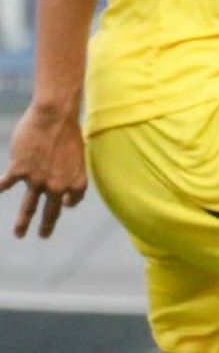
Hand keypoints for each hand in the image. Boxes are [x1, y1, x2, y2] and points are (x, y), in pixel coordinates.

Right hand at [3, 102, 87, 238]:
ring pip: (29, 207)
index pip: (73, 199)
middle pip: (52, 211)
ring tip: (20, 234)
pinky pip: (6, 183)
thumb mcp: (77, 154)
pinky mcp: (20, 170)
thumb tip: (62, 176)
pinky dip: (0, 187)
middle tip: (44, 235)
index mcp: (76, 180)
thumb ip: (70, 168)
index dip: (68, 202)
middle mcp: (58, 185)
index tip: (64, 204)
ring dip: (23, 222)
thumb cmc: (68, 131)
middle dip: (47, 225)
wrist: (54, 118)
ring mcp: (38, 180)